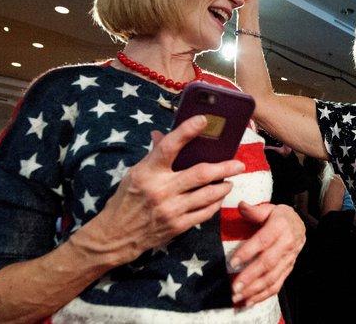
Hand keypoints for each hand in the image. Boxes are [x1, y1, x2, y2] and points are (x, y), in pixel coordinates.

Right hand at [85, 115, 240, 263]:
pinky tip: (218, 197)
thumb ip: (154, 155)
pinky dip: (215, 203)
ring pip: (208, 195)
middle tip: (239, 164)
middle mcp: (161, 190)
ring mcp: (171, 210)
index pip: (169, 146)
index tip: (203, 120)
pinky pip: (205, 213)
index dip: (187, 131)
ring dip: (224, 186)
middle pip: (201, 174)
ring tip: (230, 180)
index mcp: (148, 172)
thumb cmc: (127, 199)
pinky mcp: (178, 226)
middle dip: (225, 167)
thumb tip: (162, 133)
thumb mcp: (136, 173)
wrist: (115, 235)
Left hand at [229, 202, 305, 305]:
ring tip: (238, 296)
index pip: (263, 241)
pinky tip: (250, 300)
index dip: (248, 252)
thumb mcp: (269, 208)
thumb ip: (254, 210)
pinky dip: (264, 295)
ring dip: (255, 289)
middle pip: (268, 262)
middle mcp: (286, 243)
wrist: (300, 224)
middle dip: (250, 276)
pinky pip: (277, 284)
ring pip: (272, 277)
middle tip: (234, 286)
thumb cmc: (279, 216)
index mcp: (280, 226)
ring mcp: (289, 258)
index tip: (232, 262)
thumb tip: (240, 205)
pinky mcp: (288, 269)